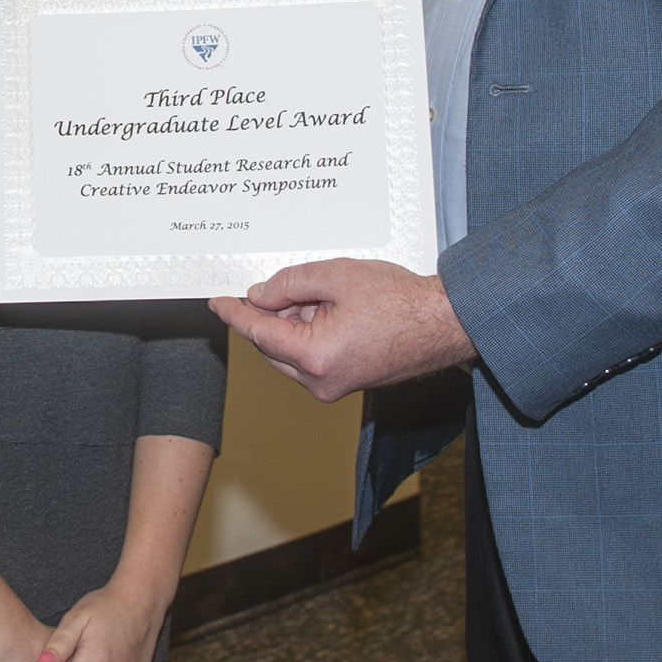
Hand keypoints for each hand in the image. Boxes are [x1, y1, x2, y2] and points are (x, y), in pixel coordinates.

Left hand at [209, 257, 476, 400]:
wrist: (444, 324)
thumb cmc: (402, 301)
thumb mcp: (338, 275)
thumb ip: (291, 283)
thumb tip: (262, 295)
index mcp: (315, 357)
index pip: (259, 333)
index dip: (235, 314)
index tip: (217, 301)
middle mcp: (320, 381)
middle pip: (272, 346)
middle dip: (271, 314)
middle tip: (281, 284)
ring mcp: (333, 386)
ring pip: (291, 352)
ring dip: (293, 323)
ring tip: (322, 292)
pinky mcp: (345, 382)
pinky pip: (311, 358)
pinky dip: (310, 333)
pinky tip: (329, 307)